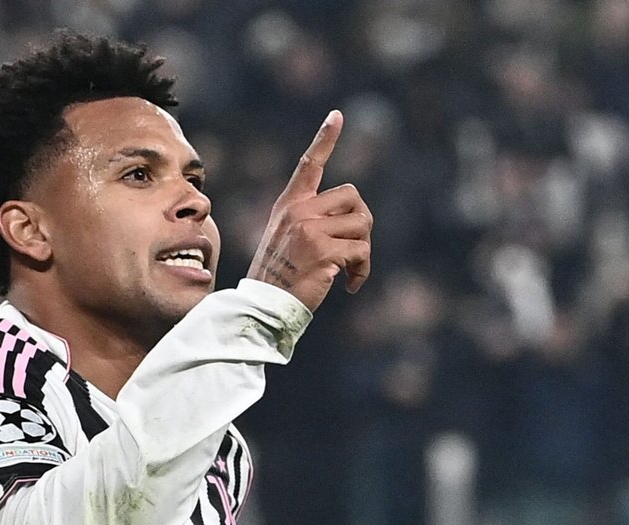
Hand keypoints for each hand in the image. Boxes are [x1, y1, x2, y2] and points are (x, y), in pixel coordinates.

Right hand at [246, 110, 374, 311]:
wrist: (264, 306)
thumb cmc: (279, 279)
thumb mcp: (287, 240)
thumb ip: (312, 222)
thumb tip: (355, 219)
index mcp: (289, 205)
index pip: (309, 165)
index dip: (324, 138)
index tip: (337, 115)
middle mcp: (299, 212)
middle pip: (354, 197)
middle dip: (362, 224)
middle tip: (354, 251)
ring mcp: (310, 230)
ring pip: (363, 224)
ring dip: (364, 252)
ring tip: (350, 272)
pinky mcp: (323, 251)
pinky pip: (361, 251)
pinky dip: (362, 271)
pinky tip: (350, 285)